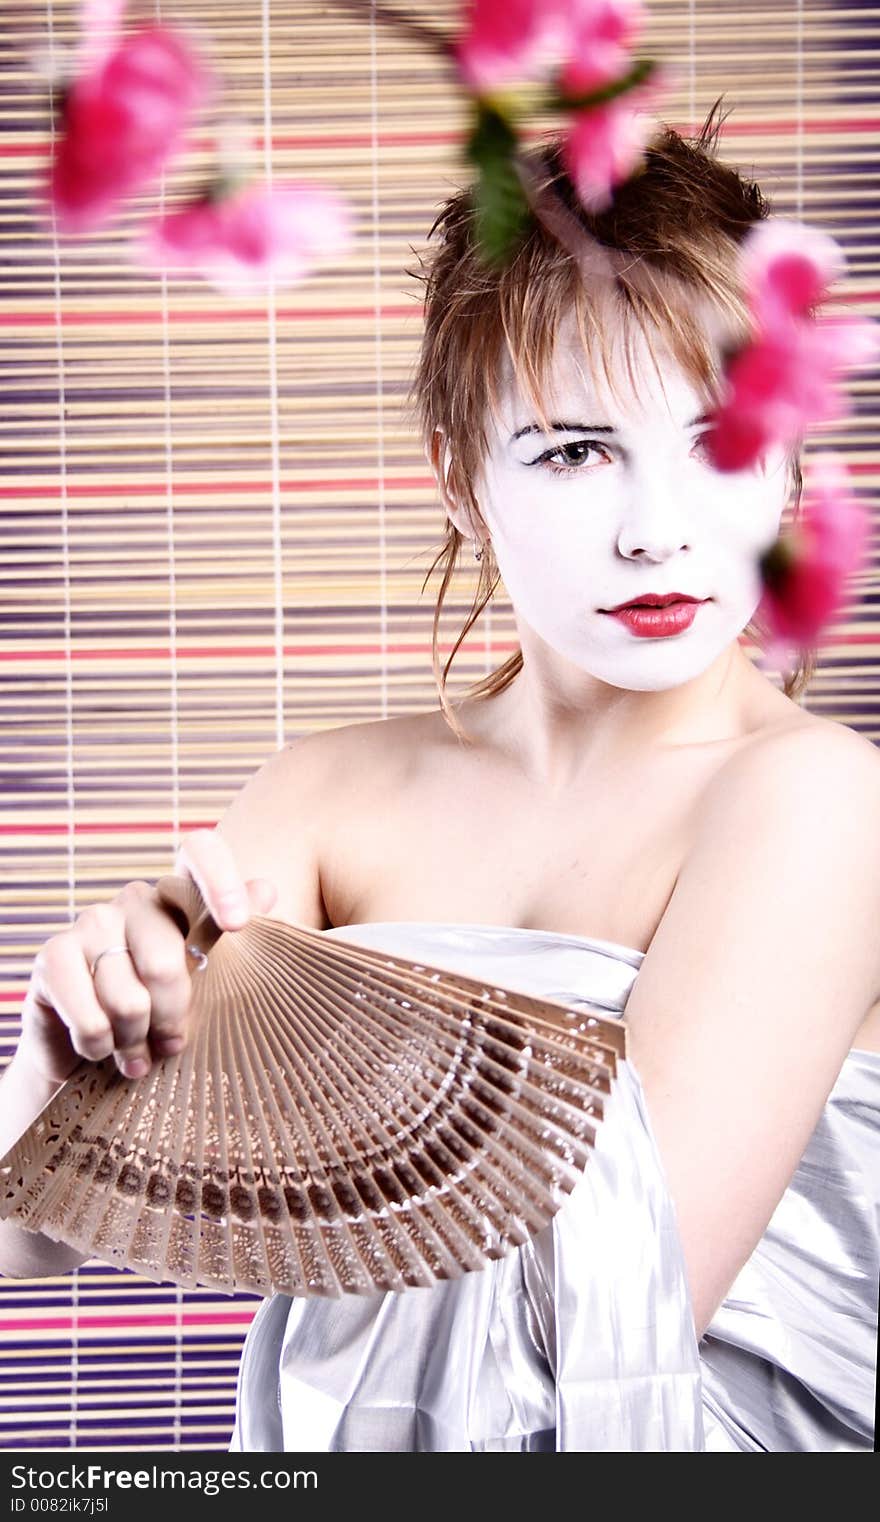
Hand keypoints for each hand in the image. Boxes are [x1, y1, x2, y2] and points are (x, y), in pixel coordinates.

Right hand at [15, 829, 277, 1086]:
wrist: (94, 1051)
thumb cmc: (163, 1014)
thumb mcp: (207, 983)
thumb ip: (236, 942)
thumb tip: (267, 890)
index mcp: (180, 896)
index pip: (200, 850)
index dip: (221, 879)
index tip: (237, 925)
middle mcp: (135, 899)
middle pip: (165, 960)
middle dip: (173, 1017)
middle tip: (173, 1044)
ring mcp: (90, 921)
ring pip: (127, 997)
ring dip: (135, 1040)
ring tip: (136, 1054)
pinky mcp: (52, 955)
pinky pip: (90, 1016)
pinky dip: (99, 1045)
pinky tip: (100, 1048)